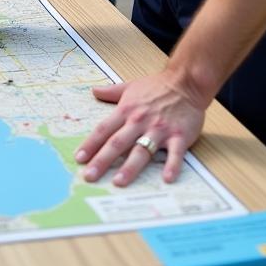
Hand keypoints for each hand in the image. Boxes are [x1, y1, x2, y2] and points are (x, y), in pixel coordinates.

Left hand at [74, 70, 207, 186]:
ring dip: (130, 167)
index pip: (104, 130)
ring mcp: (159, 130)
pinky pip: (175, 154)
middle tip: (89, 176)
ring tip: (118, 182)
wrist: (185, 82)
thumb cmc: (157, 86)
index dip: (90, 144)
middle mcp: (139, 122)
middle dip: (102, 160)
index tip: (79, 158)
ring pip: (141, 151)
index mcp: (126, 111)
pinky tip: (167, 179)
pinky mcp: (179, 136)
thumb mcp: (130, 86)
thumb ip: (111, 91)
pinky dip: (172, 166)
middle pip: (117, 143)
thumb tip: (93, 90)